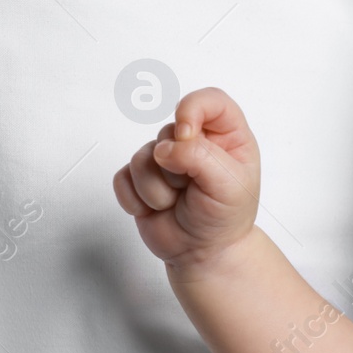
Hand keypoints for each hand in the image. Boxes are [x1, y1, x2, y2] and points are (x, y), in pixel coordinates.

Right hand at [113, 86, 260, 270]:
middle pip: (168, 131)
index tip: (187, 134)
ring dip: (158, 190)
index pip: (210, 100)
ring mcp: (165, 158)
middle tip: (194, 191)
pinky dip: (138, 199)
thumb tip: (164, 149)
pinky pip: (123, 177)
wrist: (204, 253)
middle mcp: (196, 142)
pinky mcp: (140, 177)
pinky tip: (156, 211)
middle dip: (176, 168)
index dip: (192, 109)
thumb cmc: (226, 218)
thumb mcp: (229, 186)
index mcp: (228, 136)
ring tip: (177, 204)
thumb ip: (199, 157)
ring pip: (142, 157)